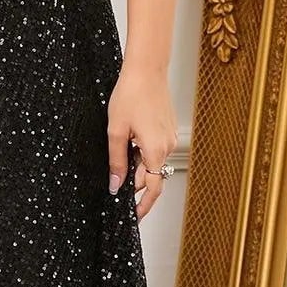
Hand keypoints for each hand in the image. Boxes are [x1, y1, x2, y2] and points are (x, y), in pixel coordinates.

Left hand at [106, 62, 178, 221]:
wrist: (147, 70)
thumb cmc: (131, 95)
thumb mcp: (116, 131)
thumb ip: (116, 161)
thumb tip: (116, 185)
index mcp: (155, 151)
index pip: (151, 189)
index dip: (141, 205)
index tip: (134, 217)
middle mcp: (167, 147)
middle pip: (153, 178)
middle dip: (138, 189)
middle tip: (122, 195)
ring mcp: (170, 138)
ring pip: (154, 164)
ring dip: (139, 168)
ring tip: (121, 160)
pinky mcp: (168, 130)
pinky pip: (156, 150)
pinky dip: (144, 155)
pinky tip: (131, 144)